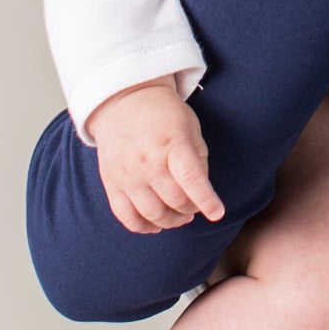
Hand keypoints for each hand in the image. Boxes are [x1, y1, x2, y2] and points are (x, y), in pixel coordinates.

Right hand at [86, 80, 225, 233]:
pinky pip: (126, 217)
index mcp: (172, 144)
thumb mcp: (190, 130)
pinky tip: (156, 224)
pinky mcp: (111, 183)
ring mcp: (126, 175)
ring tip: (179, 216)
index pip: (191, 179)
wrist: (124, 102)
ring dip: (171, 221)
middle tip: (195, 207)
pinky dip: (143, 227)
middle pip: (174, 201)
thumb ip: (198, 162)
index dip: (207, 200)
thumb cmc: (165, 116)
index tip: (217, 213)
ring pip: (152, 214)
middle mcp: (147, 162)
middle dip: (191, 209)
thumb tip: (200, 196)